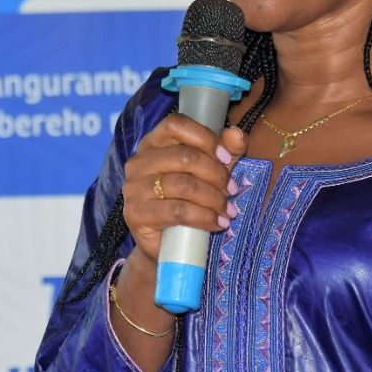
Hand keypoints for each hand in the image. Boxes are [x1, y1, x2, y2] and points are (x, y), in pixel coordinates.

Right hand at [121, 119, 245, 262]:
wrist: (164, 246)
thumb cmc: (187, 201)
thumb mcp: (209, 172)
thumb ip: (225, 150)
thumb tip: (237, 133)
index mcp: (153, 142)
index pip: (176, 124)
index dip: (205, 138)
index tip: (227, 157)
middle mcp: (139, 161)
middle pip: (185, 156)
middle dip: (216, 174)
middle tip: (233, 190)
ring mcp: (134, 187)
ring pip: (184, 185)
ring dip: (214, 198)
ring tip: (228, 210)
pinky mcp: (136, 214)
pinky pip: (178, 211)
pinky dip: (205, 217)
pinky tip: (218, 223)